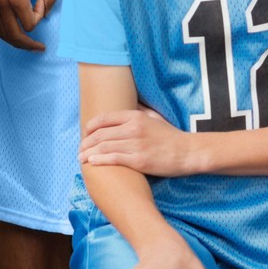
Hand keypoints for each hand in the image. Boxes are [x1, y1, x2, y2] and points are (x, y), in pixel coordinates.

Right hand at [0, 0, 55, 51]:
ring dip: (14, 40)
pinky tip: (11, 30)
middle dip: (27, 45)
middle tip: (38, 49)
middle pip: (14, 36)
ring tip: (26, 44)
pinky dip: (2, 31)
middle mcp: (2, 6)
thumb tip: (45, 12)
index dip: (39, 16)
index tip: (40, 2)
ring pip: (1, 33)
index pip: (29, 24)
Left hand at [82, 107, 196, 177]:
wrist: (187, 152)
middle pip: (101, 134)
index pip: (105, 118)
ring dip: (88, 153)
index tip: (85, 133)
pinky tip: (92, 162)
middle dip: (86, 142)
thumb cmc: (171, 136)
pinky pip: (113, 159)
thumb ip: (140, 110)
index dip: (91, 126)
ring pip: (104, 147)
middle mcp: (134, 128)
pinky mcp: (139, 160)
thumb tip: (128, 105)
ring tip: (81, 158)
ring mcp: (136, 145)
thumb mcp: (155, 117)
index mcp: (136, 116)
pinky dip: (99, 160)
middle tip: (80, 149)